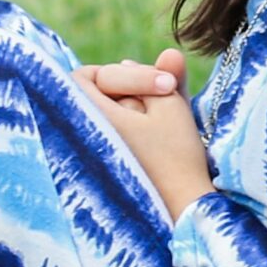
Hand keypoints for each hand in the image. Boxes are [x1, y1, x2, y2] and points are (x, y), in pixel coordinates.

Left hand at [74, 49, 213, 219]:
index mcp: (93, 118)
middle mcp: (86, 135)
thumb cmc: (176, 154)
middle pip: (95, 92)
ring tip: (165, 110)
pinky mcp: (110, 165)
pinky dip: (133, 120)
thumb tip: (134, 60)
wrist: (183, 206)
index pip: (83, 77)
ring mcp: (95, 152)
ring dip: (134, 102)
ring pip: (107, 111)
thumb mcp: (170, 105)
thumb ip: (155, 75)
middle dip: (131, 85)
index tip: (159, 86)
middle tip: (167, 92)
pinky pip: (114, 130)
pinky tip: (157, 125)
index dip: (116, 73)